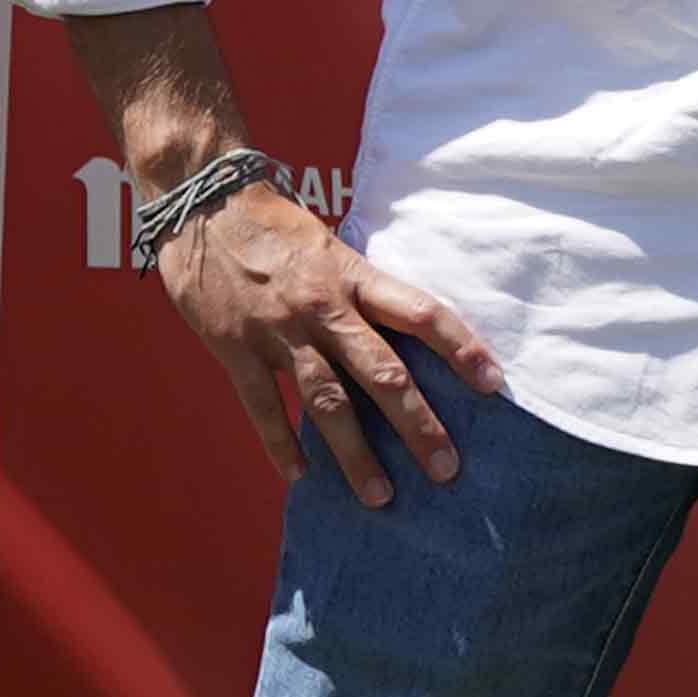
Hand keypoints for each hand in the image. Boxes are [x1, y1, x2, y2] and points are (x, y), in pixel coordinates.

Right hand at [152, 180, 504, 506]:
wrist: (203, 201)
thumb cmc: (277, 225)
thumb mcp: (334, 248)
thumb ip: (365, 290)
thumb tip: (410, 330)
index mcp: (356, 278)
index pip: (423, 314)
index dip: (463, 348)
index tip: (494, 385)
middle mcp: (323, 308)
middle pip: (381, 373)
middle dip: (417, 425)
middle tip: (446, 469)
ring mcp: (277, 332)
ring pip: (326, 402)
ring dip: (355, 453)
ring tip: (380, 495)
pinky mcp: (233, 349)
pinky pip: (262, 406)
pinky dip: (281, 444)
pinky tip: (301, 477)